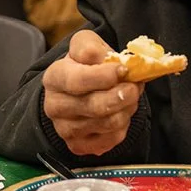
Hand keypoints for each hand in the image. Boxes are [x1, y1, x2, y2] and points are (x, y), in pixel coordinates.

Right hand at [42, 30, 142, 155]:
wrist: (78, 90)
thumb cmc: (84, 64)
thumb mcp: (85, 45)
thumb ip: (93, 47)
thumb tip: (110, 61)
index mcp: (55, 78)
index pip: (77, 81)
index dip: (103, 76)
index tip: (124, 70)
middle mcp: (55, 106)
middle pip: (95, 106)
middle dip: (123, 95)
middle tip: (135, 86)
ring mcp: (65, 129)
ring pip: (108, 123)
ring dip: (127, 108)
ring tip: (129, 96)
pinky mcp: (79, 146)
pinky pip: (112, 139)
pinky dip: (124, 125)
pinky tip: (121, 112)